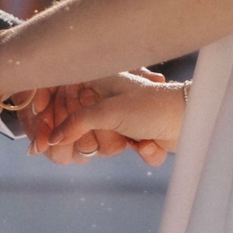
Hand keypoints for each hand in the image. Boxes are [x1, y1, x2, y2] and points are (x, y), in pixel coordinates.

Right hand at [36, 74, 183, 166]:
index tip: (39, 145)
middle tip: (109, 138)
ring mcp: (118, 117)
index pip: (56, 101)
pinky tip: (151, 143)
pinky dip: (142, 151)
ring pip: (99, 146)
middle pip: (74, 130)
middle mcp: (102, 98)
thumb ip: (76, 124)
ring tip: (134, 136)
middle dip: (94, 140)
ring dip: (119, 146)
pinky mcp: (135, 134)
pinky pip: (125, 153)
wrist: (192, 119)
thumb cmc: (150, 105)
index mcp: (93, 80)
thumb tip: (52, 140)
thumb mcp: (108, 111)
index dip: (46, 123)